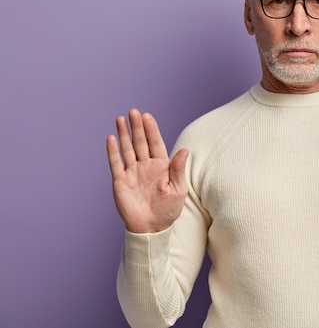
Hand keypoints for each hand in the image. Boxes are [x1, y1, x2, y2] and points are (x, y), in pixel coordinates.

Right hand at [106, 109, 188, 232]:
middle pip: (140, 142)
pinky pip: (116, 163)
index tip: (147, 116)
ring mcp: (132, 172)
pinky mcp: (120, 181)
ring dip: (123, 134)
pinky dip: (113, 151)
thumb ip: (178, 169)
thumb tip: (184, 150)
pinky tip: (111, 138)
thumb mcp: (178, 189)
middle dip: (137, 127)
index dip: (151, 130)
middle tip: (133, 112)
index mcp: (161, 166)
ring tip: (121, 119)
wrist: (152, 228)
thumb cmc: (168, 210)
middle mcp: (145, 166)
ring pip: (127, 149)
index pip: (155, 143)